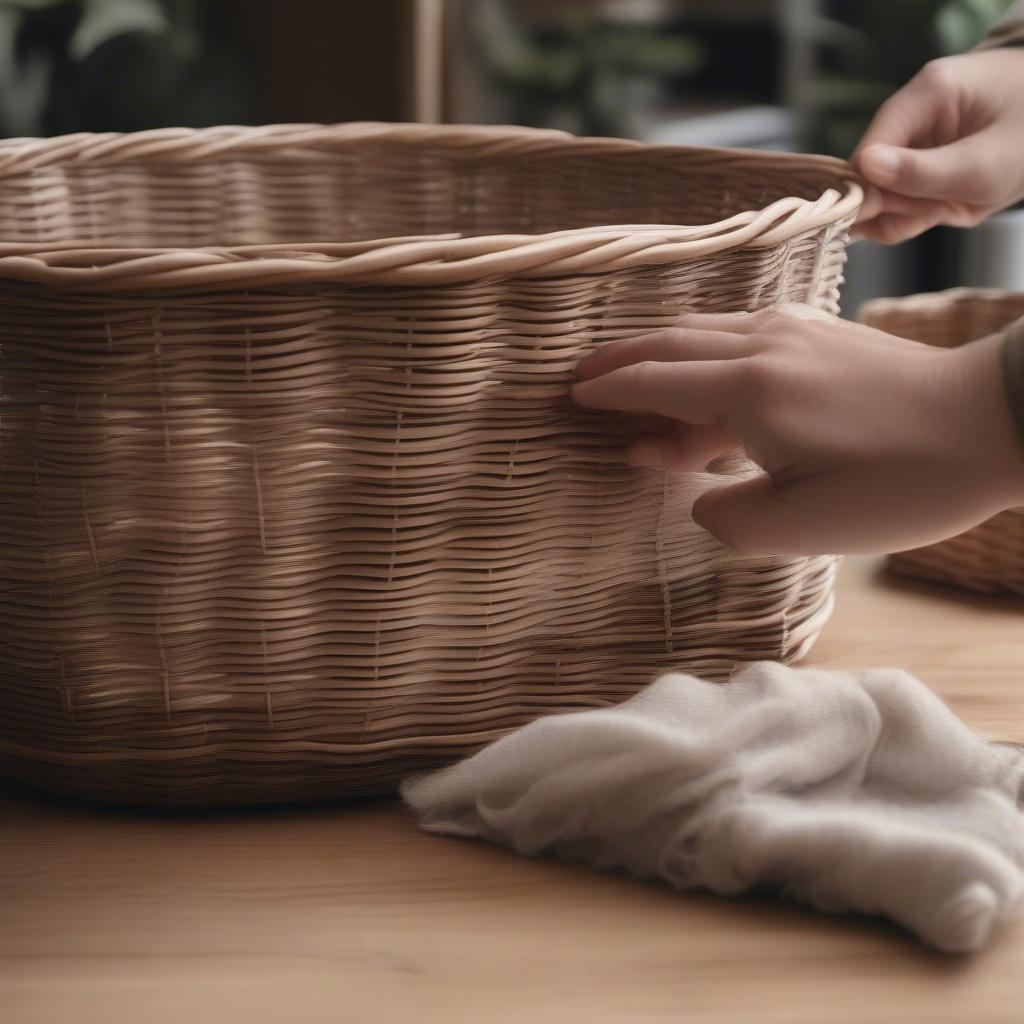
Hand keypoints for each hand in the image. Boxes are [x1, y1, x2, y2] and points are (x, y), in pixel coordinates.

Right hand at [571, 304, 1023, 555]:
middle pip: (669, 344)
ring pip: (704, 330)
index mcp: (749, 393)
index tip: (571, 397)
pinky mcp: (825, 331)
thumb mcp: (806, 527)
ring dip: (660, 350)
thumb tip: (699, 500)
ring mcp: (796, 331)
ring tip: (632, 370)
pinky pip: (742, 330)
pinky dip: (705, 346)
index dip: (609, 392)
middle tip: (582, 377)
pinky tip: (708, 364)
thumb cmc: (903, 481)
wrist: (993, 421)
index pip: (655, 384)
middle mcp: (763, 348)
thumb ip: (732, 518)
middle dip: (620, 360)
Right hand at [852, 49, 1023, 243]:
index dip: (872, 193)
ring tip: (946, 209)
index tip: (909, 215)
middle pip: (869, 174)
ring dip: (906, 213)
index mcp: (927, 94)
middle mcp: (911, 112)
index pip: (867, 152)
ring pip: (880, 190)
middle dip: (896, 205)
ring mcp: (912, 136)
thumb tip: (862, 169)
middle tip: (938, 213)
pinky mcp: (916, 158)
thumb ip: (923, 173)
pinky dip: (912, 212)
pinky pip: (896, 194)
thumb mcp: (986, 165)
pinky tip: (941, 207)